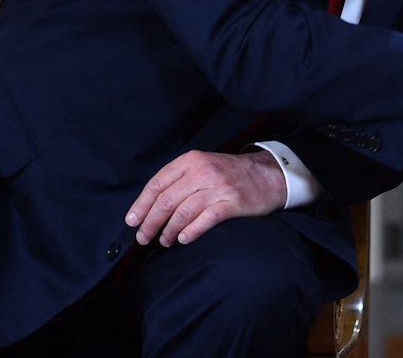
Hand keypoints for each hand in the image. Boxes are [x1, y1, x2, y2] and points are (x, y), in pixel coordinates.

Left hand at [124, 150, 287, 246]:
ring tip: (164, 241)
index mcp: (192, 160)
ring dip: (168, 231)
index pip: (157, 183)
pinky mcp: (233, 203)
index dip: (141, 205)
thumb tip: (151, 206)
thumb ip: (180, 180)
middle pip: (166, 201)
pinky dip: (190, 232)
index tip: (132, 221)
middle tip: (143, 238)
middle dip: (150, 222)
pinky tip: (183, 239)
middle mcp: (204, 172)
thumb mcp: (205, 166)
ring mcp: (219, 187)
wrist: (271, 175)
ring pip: (182, 213)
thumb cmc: (232, 174)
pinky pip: (205, 220)